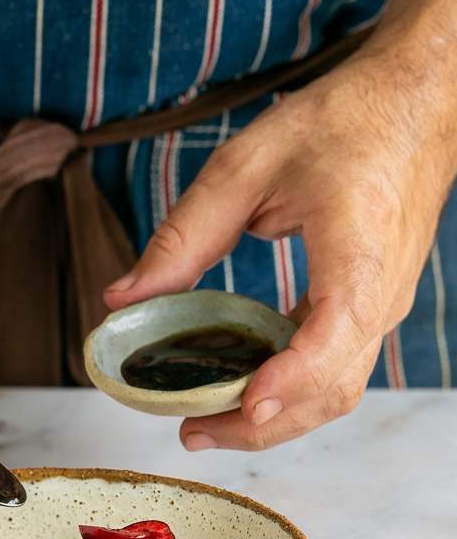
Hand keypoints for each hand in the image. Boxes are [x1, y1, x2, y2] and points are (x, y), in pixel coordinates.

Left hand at [105, 47, 456, 449]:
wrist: (415, 106)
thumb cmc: (343, 122)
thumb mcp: (247, 163)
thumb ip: (184, 234)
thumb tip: (124, 299)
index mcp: (359, 244)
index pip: (338, 330)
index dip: (292, 377)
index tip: (246, 405)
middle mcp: (382, 290)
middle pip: (333, 387)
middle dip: (262, 424)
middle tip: (190, 432)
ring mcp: (382, 307)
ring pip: (336, 390)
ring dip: (273, 420)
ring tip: (205, 423)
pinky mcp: (370, 311)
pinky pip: (334, 370)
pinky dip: (287, 393)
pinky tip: (239, 390)